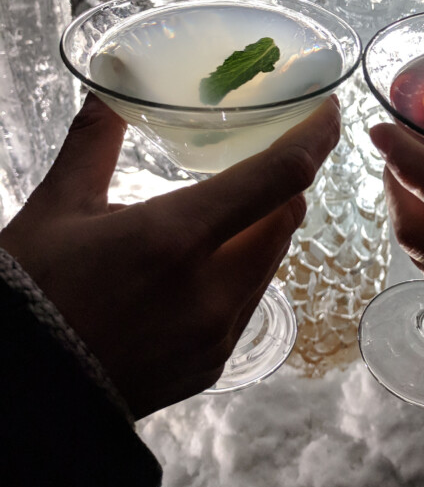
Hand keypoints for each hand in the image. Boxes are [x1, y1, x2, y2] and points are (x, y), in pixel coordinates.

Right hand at [0, 93, 339, 416]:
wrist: (20, 396)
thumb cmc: (32, 293)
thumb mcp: (57, 208)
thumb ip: (94, 142)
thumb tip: (109, 90)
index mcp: (176, 237)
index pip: (279, 176)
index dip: (315, 138)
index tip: (330, 112)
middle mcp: (212, 288)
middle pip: (285, 219)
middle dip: (281, 186)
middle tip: (258, 160)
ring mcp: (217, 334)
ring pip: (271, 261)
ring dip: (262, 229)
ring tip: (223, 213)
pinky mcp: (212, 365)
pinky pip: (249, 303)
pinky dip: (241, 273)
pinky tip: (201, 268)